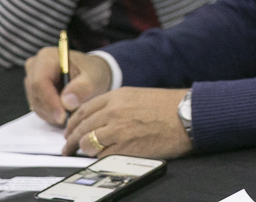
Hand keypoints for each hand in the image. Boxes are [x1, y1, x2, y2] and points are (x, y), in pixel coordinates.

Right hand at [25, 48, 111, 125]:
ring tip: (70, 114)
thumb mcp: (94, 78)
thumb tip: (67, 102)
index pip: (39, 82)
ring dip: (52, 114)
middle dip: (52, 110)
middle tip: (69, 119)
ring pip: (35, 104)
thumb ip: (83, 88)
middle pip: (36, 94)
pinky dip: (51, 114)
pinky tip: (64, 113)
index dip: (49, 102)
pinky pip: (38, 108)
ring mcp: (31, 79)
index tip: (62, 117)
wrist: (91, 74)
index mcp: (47, 57)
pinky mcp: (33, 92)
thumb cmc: (92, 72)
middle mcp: (35, 67)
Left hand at [63, 87, 192, 158]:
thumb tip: (103, 118)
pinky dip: (98, 157)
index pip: (84, 109)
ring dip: (82, 149)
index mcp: (118, 96)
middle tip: (67, 146)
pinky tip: (100, 157)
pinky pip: (101, 155)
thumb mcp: (140, 96)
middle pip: (81, 127)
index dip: (74, 122)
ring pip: (87, 142)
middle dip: (71, 139)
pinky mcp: (125, 147)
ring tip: (80, 154)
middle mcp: (114, 111)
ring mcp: (118, 130)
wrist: (188, 116)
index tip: (71, 129)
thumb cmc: (170, 106)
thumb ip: (119, 105)